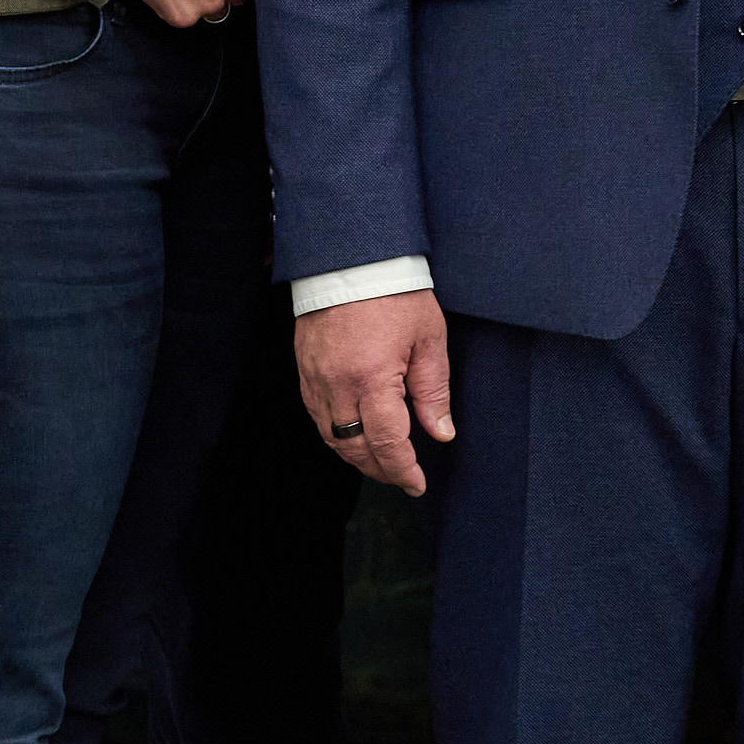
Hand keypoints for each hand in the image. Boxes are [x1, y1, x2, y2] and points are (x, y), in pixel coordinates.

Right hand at [297, 292, 452, 494]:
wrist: (350, 259)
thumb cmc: (395, 293)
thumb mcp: (429, 339)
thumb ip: (434, 391)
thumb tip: (440, 432)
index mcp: (373, 378)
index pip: (388, 443)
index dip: (403, 469)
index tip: (417, 483)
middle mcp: (338, 385)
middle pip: (356, 448)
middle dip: (381, 469)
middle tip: (402, 477)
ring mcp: (315, 379)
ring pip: (331, 438)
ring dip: (356, 457)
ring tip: (381, 463)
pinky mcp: (303, 370)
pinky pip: (317, 417)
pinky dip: (335, 435)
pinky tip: (353, 436)